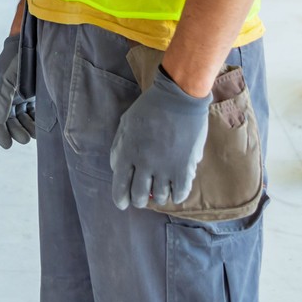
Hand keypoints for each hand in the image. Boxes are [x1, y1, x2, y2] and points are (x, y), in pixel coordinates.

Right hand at [0, 35, 35, 148]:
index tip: (7, 146)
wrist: (33, 41)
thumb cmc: (17, 58)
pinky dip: (34, 120)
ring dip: (27, 128)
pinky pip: (32, 111)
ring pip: (21, 118)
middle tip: (26, 139)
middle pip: (9, 121)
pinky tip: (41, 125)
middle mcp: (7, 95)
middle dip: (16, 131)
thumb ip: (3, 99)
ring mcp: (19, 94)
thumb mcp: (8, 78)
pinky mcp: (32, 92)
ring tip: (35, 134)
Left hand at [109, 63, 210, 209]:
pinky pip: (181, 193)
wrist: (178, 98)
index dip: (121, 200)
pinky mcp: (184, 169)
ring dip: (159, 196)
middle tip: (143, 197)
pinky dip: (177, 195)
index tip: (124, 203)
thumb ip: (119, 147)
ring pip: (161, 197)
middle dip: (140, 200)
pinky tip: (176, 189)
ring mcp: (165, 168)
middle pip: (140, 197)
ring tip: (161, 188)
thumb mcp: (125, 123)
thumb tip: (117, 169)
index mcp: (127, 153)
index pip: (120, 188)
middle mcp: (144, 165)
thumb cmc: (150, 108)